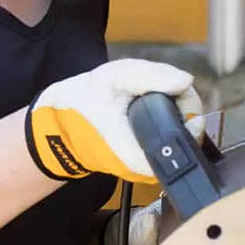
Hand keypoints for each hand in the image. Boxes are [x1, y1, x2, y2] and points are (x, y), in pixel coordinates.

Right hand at [25, 58, 203, 182]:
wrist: (54, 126)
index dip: (188, 106)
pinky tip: (146, 104)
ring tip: (149, 92)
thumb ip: (151, 77)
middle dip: (178, 105)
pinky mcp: (141, 157)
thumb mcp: (114, 79)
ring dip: (169, 109)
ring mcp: (145, 165)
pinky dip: (160, 117)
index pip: (190, 134)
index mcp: (145, 156)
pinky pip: (162, 136)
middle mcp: (150, 168)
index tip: (175, 88)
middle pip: (185, 133)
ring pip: (174, 133)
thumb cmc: (81, 105)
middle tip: (159, 85)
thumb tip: (186, 80)